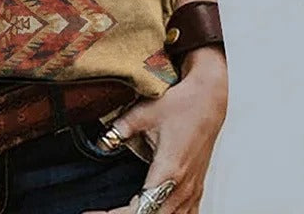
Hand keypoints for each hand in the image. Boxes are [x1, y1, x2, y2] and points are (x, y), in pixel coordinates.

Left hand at [81, 47, 227, 213]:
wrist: (209, 102)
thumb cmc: (180, 105)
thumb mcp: (144, 112)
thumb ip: (120, 128)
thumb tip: (101, 142)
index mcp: (169, 170)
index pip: (141, 208)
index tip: (94, 212)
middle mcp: (184, 186)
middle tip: (101, 212)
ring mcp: (193, 189)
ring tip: (119, 211)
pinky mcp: (197, 187)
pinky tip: (151, 211)